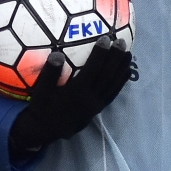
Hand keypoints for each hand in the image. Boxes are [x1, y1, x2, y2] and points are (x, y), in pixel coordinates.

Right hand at [9, 37, 131, 151]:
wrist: (46, 131)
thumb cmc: (42, 108)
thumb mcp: (41, 91)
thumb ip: (49, 73)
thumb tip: (57, 54)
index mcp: (76, 92)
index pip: (92, 70)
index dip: (100, 54)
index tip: (106, 38)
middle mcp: (90, 98)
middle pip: (107, 76)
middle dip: (115, 58)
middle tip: (122, 42)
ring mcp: (96, 105)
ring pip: (112, 84)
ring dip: (121, 68)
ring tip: (129, 53)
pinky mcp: (98, 109)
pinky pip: (113, 94)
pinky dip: (121, 82)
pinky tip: (126, 72)